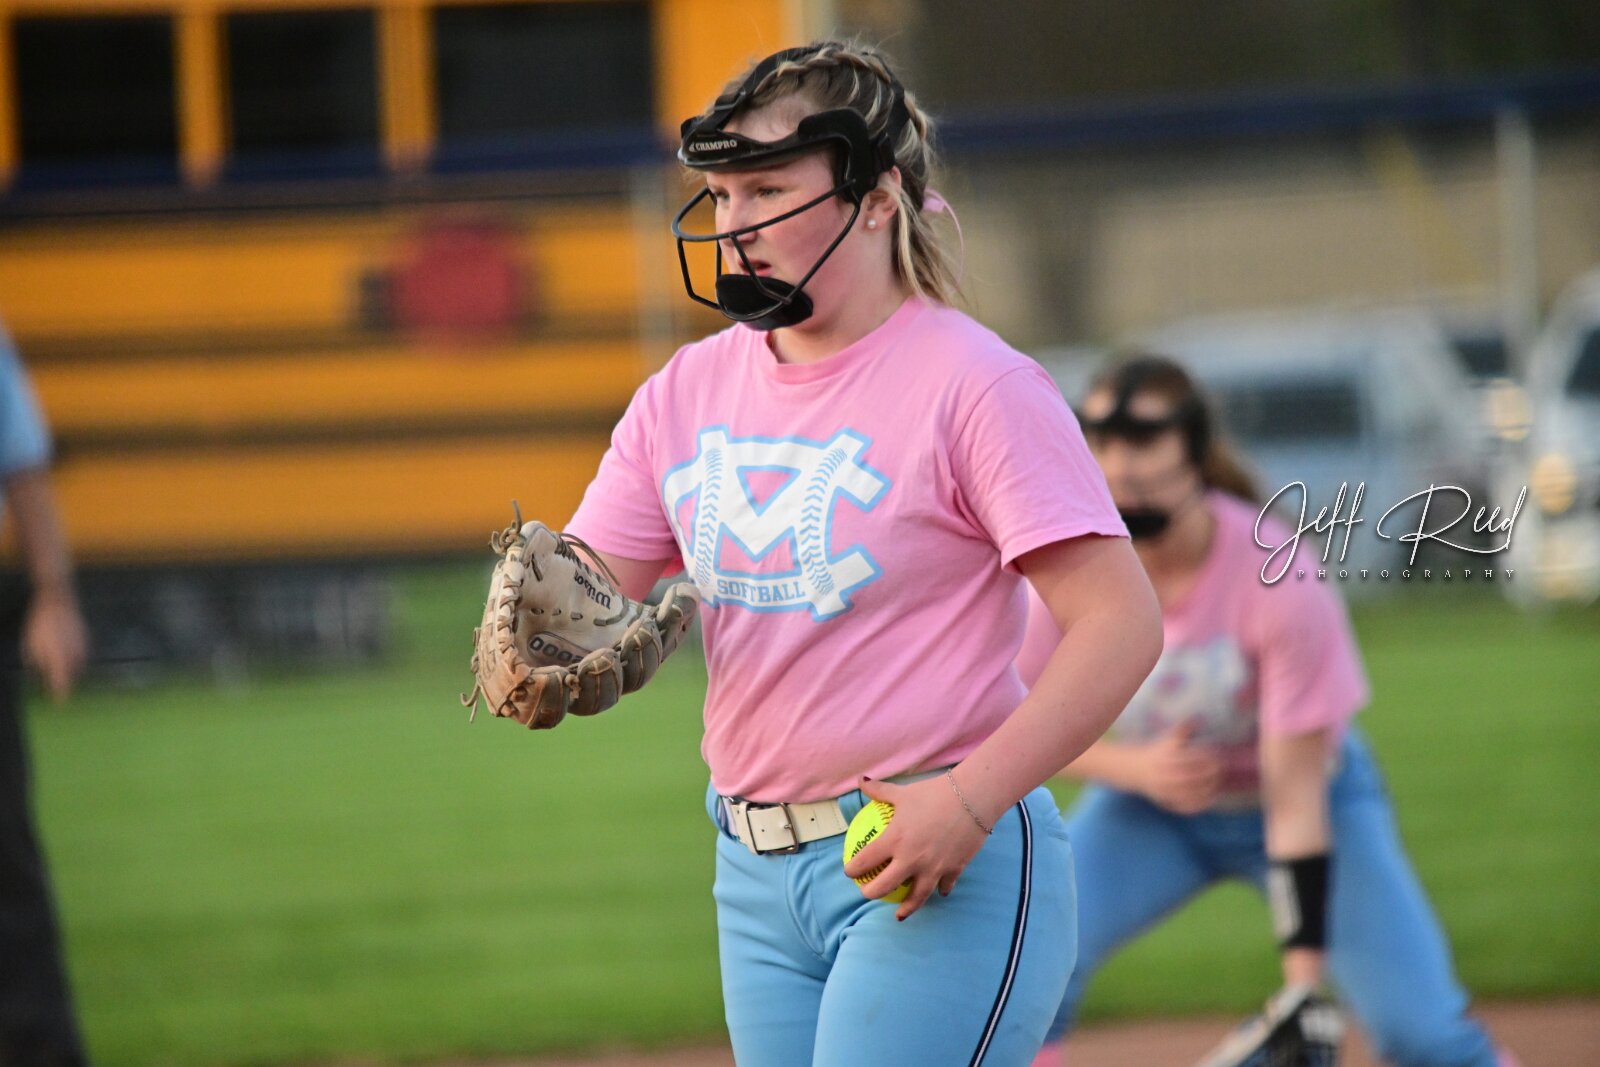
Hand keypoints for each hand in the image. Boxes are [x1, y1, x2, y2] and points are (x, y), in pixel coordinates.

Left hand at [22, 591, 86, 701]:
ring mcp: (84, 646)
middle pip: (75, 676)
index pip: (63, 682)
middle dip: (68, 683)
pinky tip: (71, 659)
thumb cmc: (40, 624)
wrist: (58, 601)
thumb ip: (37, 663)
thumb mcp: (31, 645)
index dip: (61, 694)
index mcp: (60, 659)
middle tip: (60, 689)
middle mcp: (75, 655)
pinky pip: (85, 656)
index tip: (60, 703)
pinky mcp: (87, 639)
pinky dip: (78, 661)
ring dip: (75, 673)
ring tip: (66, 675)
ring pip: (82, 666)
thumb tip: (41, 675)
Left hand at [841, 773, 990, 920]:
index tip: (850, 872)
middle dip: (871, 893)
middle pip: (885, 886)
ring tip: (899, 914)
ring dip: (906, 907)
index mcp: (895, 840)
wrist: (972, 798)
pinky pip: (945, 885)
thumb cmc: (934, 793)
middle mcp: (911, 859)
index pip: (866, 861)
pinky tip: (939, 892)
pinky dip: (941, 890)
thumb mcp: (903, 792)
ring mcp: (933, 868)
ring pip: (916, 897)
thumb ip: (880, 791)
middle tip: (867, 893)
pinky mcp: (953, 869)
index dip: (853, 869)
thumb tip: (861, 781)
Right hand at [1135, 720, 1221, 813]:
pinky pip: (1187, 806)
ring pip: (1193, 793)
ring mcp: (1168, 790)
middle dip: (1212, 773)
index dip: (1209, 758)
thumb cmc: (1157, 752)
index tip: (1219, 755)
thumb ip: (1184, 728)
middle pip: (1195, 777)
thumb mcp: (1168, 739)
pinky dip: (1201, 804)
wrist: (1136, 770)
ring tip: (1219, 783)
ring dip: (1209, 789)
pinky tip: (1211, 798)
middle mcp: (1168, 774)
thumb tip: (1200, 717)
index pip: (1194, 758)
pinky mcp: (1168, 801)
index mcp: (1168, 757)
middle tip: (1222, 769)